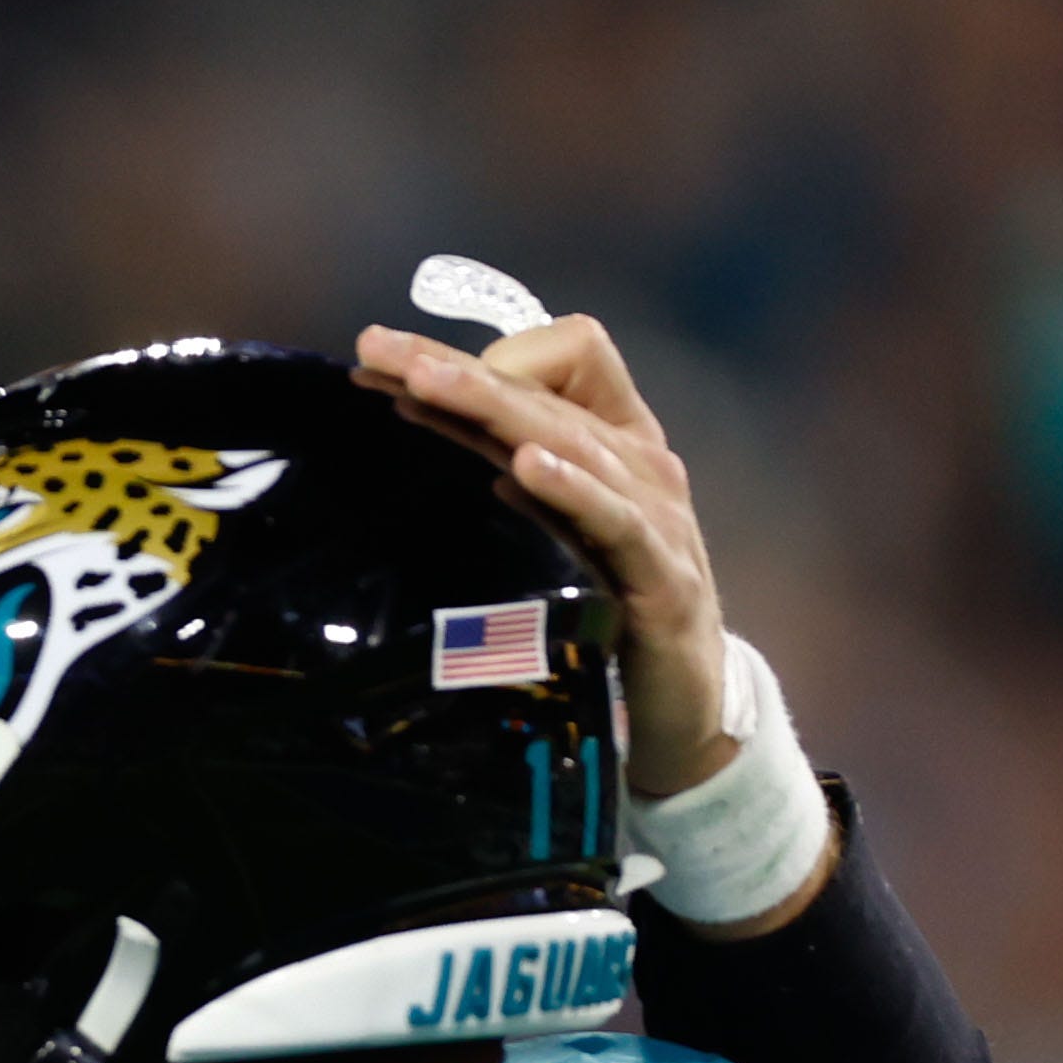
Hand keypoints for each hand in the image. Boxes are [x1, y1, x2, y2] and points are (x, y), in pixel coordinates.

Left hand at [352, 314, 734, 800]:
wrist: (681, 710)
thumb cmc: (606, 612)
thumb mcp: (552, 531)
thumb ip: (501, 474)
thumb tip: (407, 422)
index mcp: (617, 440)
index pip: (569, 353)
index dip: (490, 352)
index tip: (403, 371)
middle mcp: (641, 463)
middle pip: (546, 391)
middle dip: (458, 367)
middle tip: (381, 352)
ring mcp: (656, 515)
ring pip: (572, 441)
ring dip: (494, 407)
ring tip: (429, 384)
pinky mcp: (663, 579)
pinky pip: (615, 522)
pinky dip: (572, 490)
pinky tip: (524, 468)